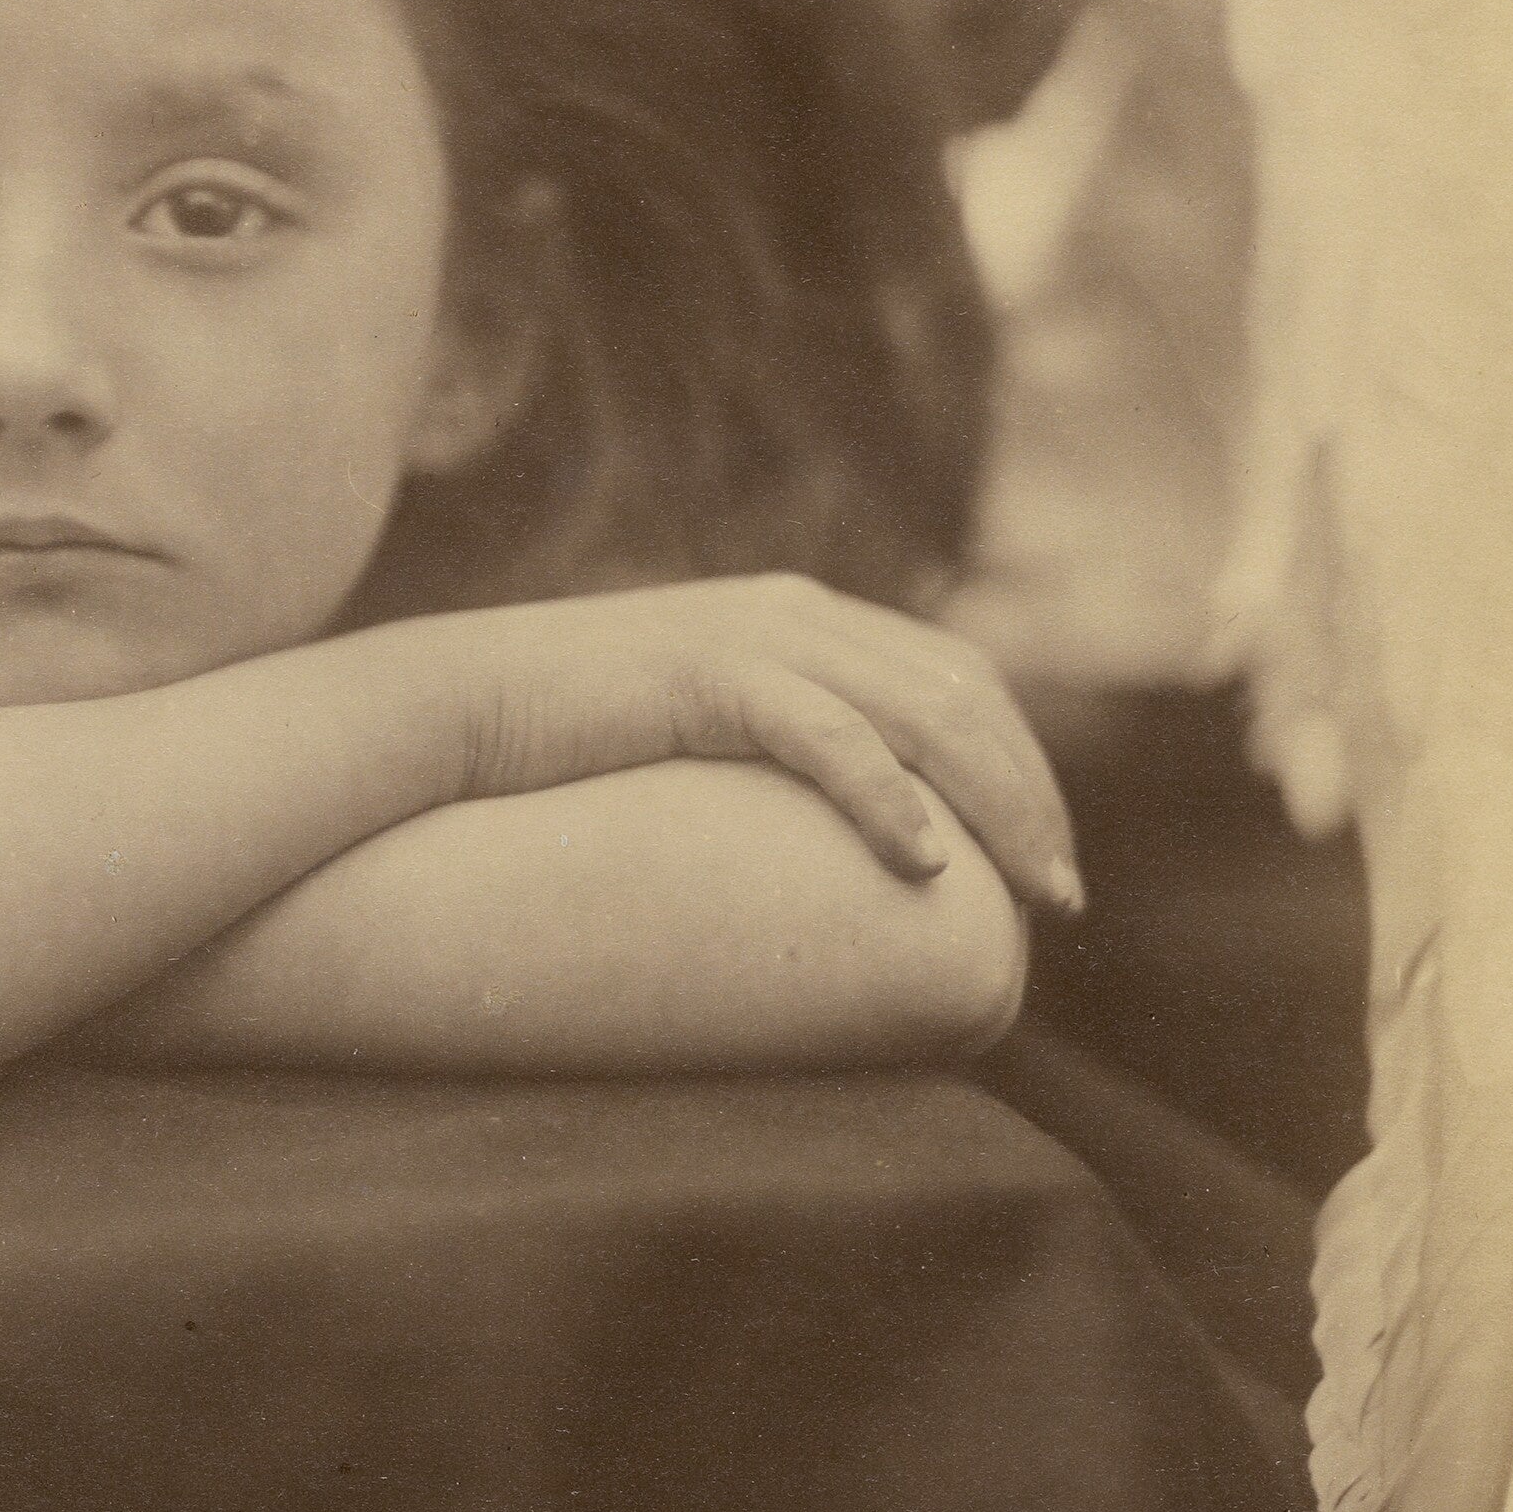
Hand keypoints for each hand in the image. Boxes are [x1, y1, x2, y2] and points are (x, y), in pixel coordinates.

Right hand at [449, 577, 1081, 915]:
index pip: (960, 679)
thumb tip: (833, 852)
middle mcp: (796, 612)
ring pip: (923, 715)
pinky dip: (888, 798)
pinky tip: (925, 864)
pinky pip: (828, 735)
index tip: (1049, 861)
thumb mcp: (692, 739)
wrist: (448, 707)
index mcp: (802, 619)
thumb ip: (768, 756)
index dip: (1024, 765)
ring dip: (996, 807)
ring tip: (1032, 894)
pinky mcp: (706, 674)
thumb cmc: (563, 750)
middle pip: (966, 695)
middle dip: (1033, 796)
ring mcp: (752, 635)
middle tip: (1064, 899)